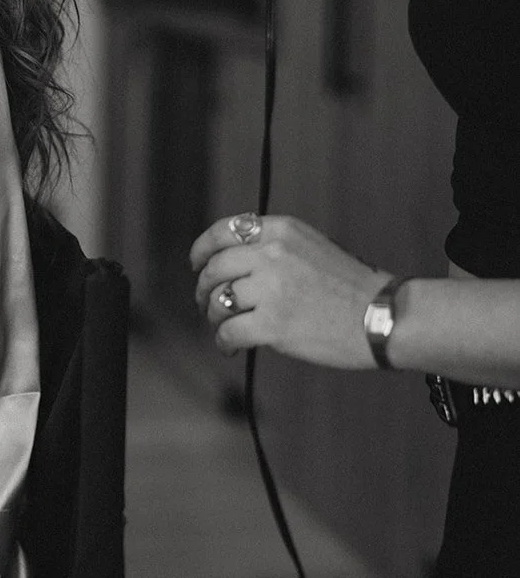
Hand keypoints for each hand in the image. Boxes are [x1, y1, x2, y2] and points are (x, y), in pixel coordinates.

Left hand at [189, 214, 390, 367]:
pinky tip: (231, 347)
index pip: (222, 231)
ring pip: (218, 302)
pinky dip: (223, 342)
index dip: (202, 249)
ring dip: (214, 317)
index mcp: (280, 229)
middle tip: (206, 304)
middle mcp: (272, 253)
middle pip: (214, 269)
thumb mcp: (310, 244)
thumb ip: (272, 245)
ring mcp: (271, 288)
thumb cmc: (350, 286)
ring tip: (223, 327)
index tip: (196, 263)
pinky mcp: (273, 324)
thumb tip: (232, 260)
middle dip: (204, 290)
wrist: (381, 315)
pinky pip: (229, 332)